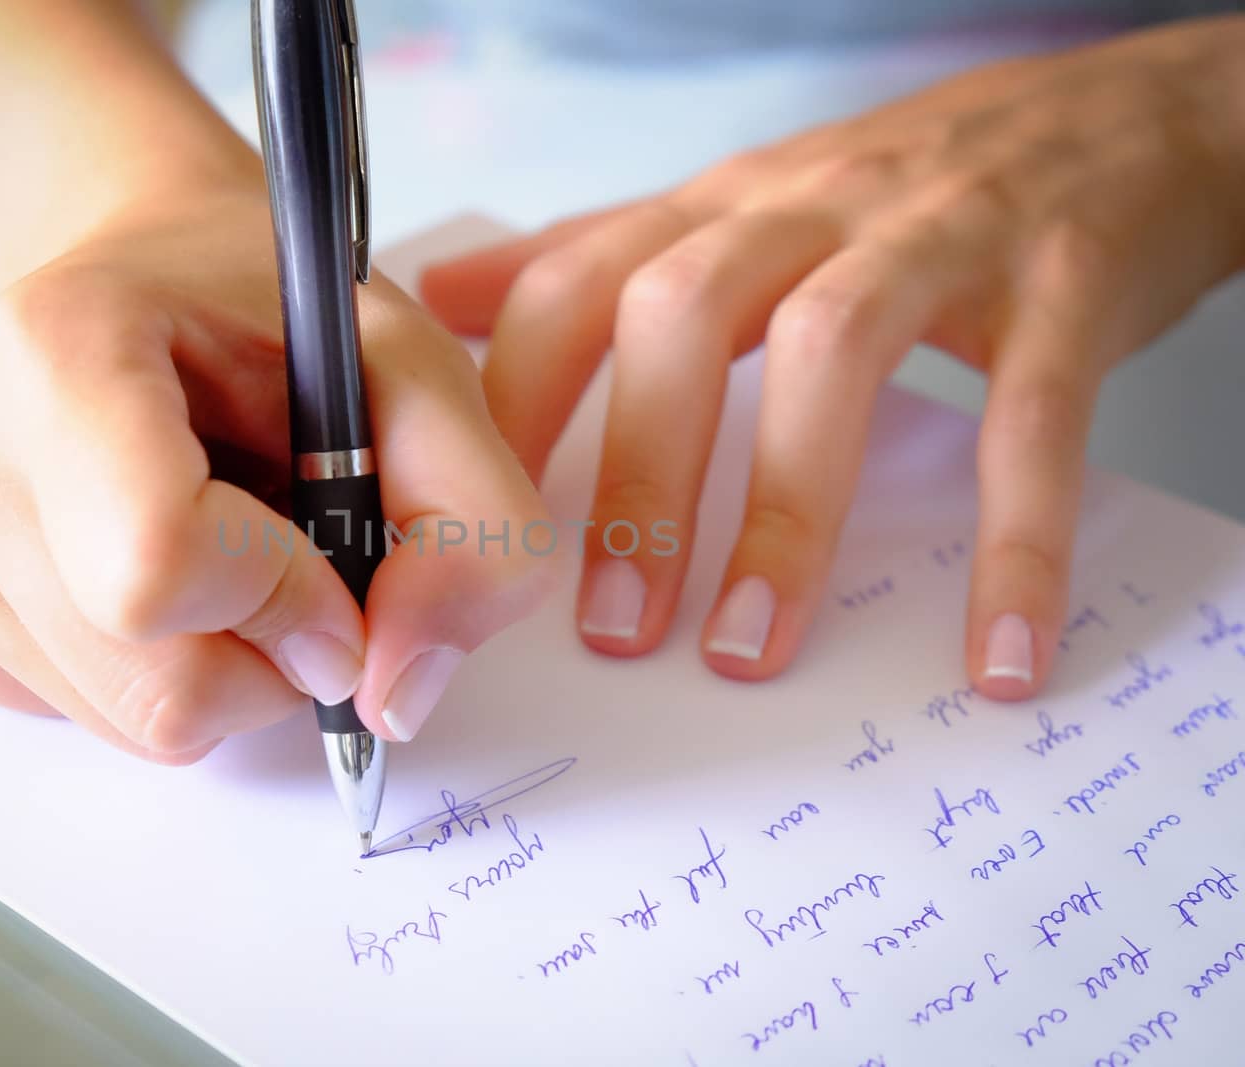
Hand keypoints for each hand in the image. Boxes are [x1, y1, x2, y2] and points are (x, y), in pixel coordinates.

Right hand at [0, 189, 550, 761]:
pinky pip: (69, 715)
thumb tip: (394, 697)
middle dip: (273, 656)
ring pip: (120, 721)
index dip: (286, 602)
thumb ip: (472, 533)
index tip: (335, 566)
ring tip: (222, 539)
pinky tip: (146, 566)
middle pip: (154, 686)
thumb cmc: (272, 315)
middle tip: (294, 558)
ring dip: (220, 665)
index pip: (158, 569)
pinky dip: (146, 671)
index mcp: (55, 346)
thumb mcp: (421, 380)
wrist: (148, 271)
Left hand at [420, 16, 1244, 699]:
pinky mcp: (1065, 283)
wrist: (1129, 113)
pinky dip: (1012, 543)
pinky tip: (995, 654)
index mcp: (726, 208)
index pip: (575, 281)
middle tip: (612, 625)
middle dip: (635, 474)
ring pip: (831, 353)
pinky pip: (1028, 421)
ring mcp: (940, 238)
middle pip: (681, 312)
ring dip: (780, 511)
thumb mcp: (741, 205)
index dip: (508, 402)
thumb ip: (598, 254)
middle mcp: (814, 211)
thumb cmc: (912, 182)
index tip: (477, 531)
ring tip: (746, 645)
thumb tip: (446, 295)